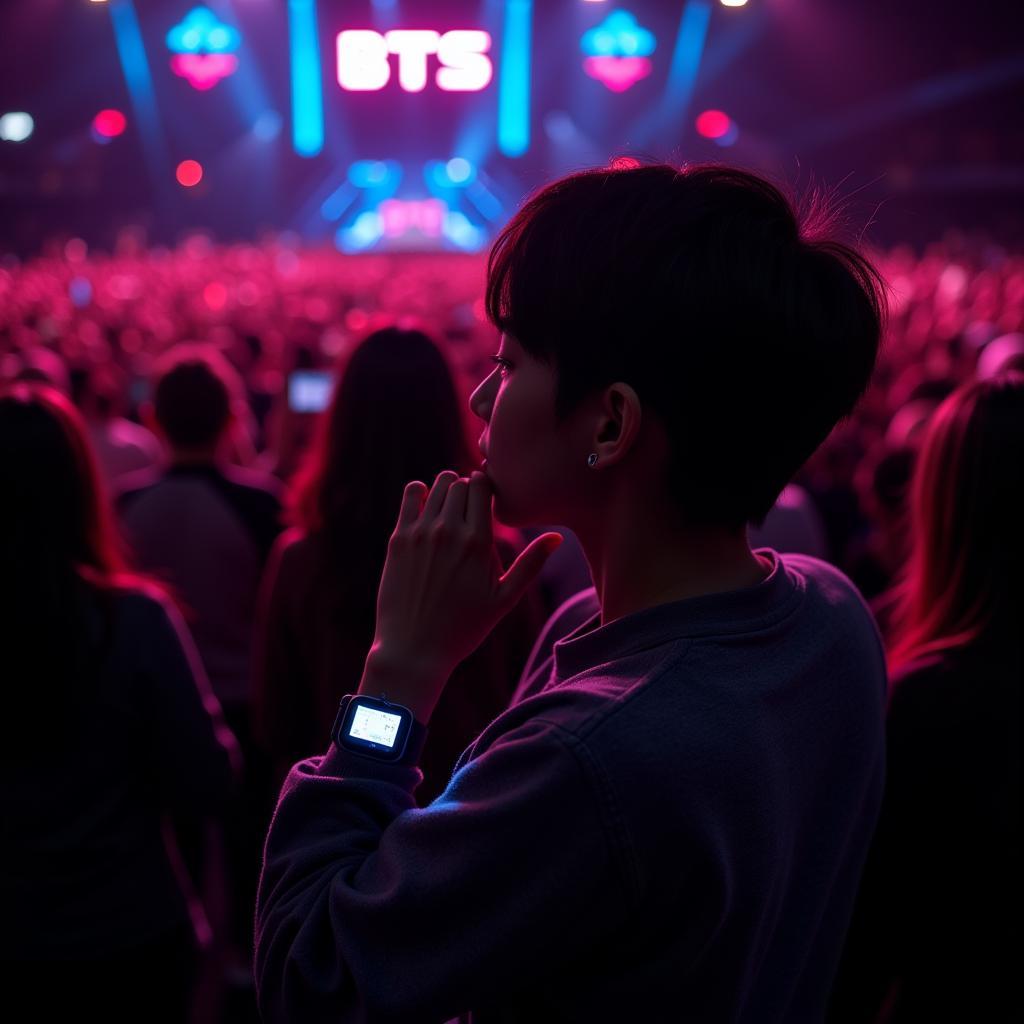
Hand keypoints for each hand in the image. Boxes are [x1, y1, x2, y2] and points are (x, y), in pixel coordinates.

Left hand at [364, 471, 562, 720]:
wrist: (415, 648)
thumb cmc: (464, 627)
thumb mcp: (504, 599)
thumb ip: (531, 564)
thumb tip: (558, 538)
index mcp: (478, 542)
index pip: (482, 486)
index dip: (487, 487)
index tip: (487, 501)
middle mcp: (449, 531)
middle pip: (460, 482)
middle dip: (467, 489)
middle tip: (469, 508)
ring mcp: (421, 533)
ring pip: (437, 485)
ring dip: (446, 489)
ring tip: (451, 508)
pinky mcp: (399, 539)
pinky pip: (411, 495)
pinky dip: (420, 492)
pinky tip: (426, 506)